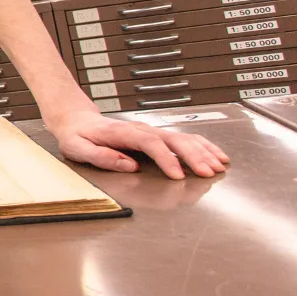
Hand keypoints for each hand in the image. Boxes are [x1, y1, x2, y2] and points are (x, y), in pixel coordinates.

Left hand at [48, 108, 228, 179]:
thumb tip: (129, 165)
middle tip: (209, 173)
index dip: (167, 159)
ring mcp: (151, 131)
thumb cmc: (77, 136)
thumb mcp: (78, 148)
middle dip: (194, 156)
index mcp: (122, 133)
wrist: (77, 120)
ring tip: (219, 166)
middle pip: (173, 139)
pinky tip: (216, 156)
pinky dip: (203, 146)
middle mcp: (141, 130)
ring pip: (183, 138)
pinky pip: (184, 139)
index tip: (178, 175)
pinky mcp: (157, 136)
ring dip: (203, 151)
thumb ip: (101, 156)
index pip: (150, 144)